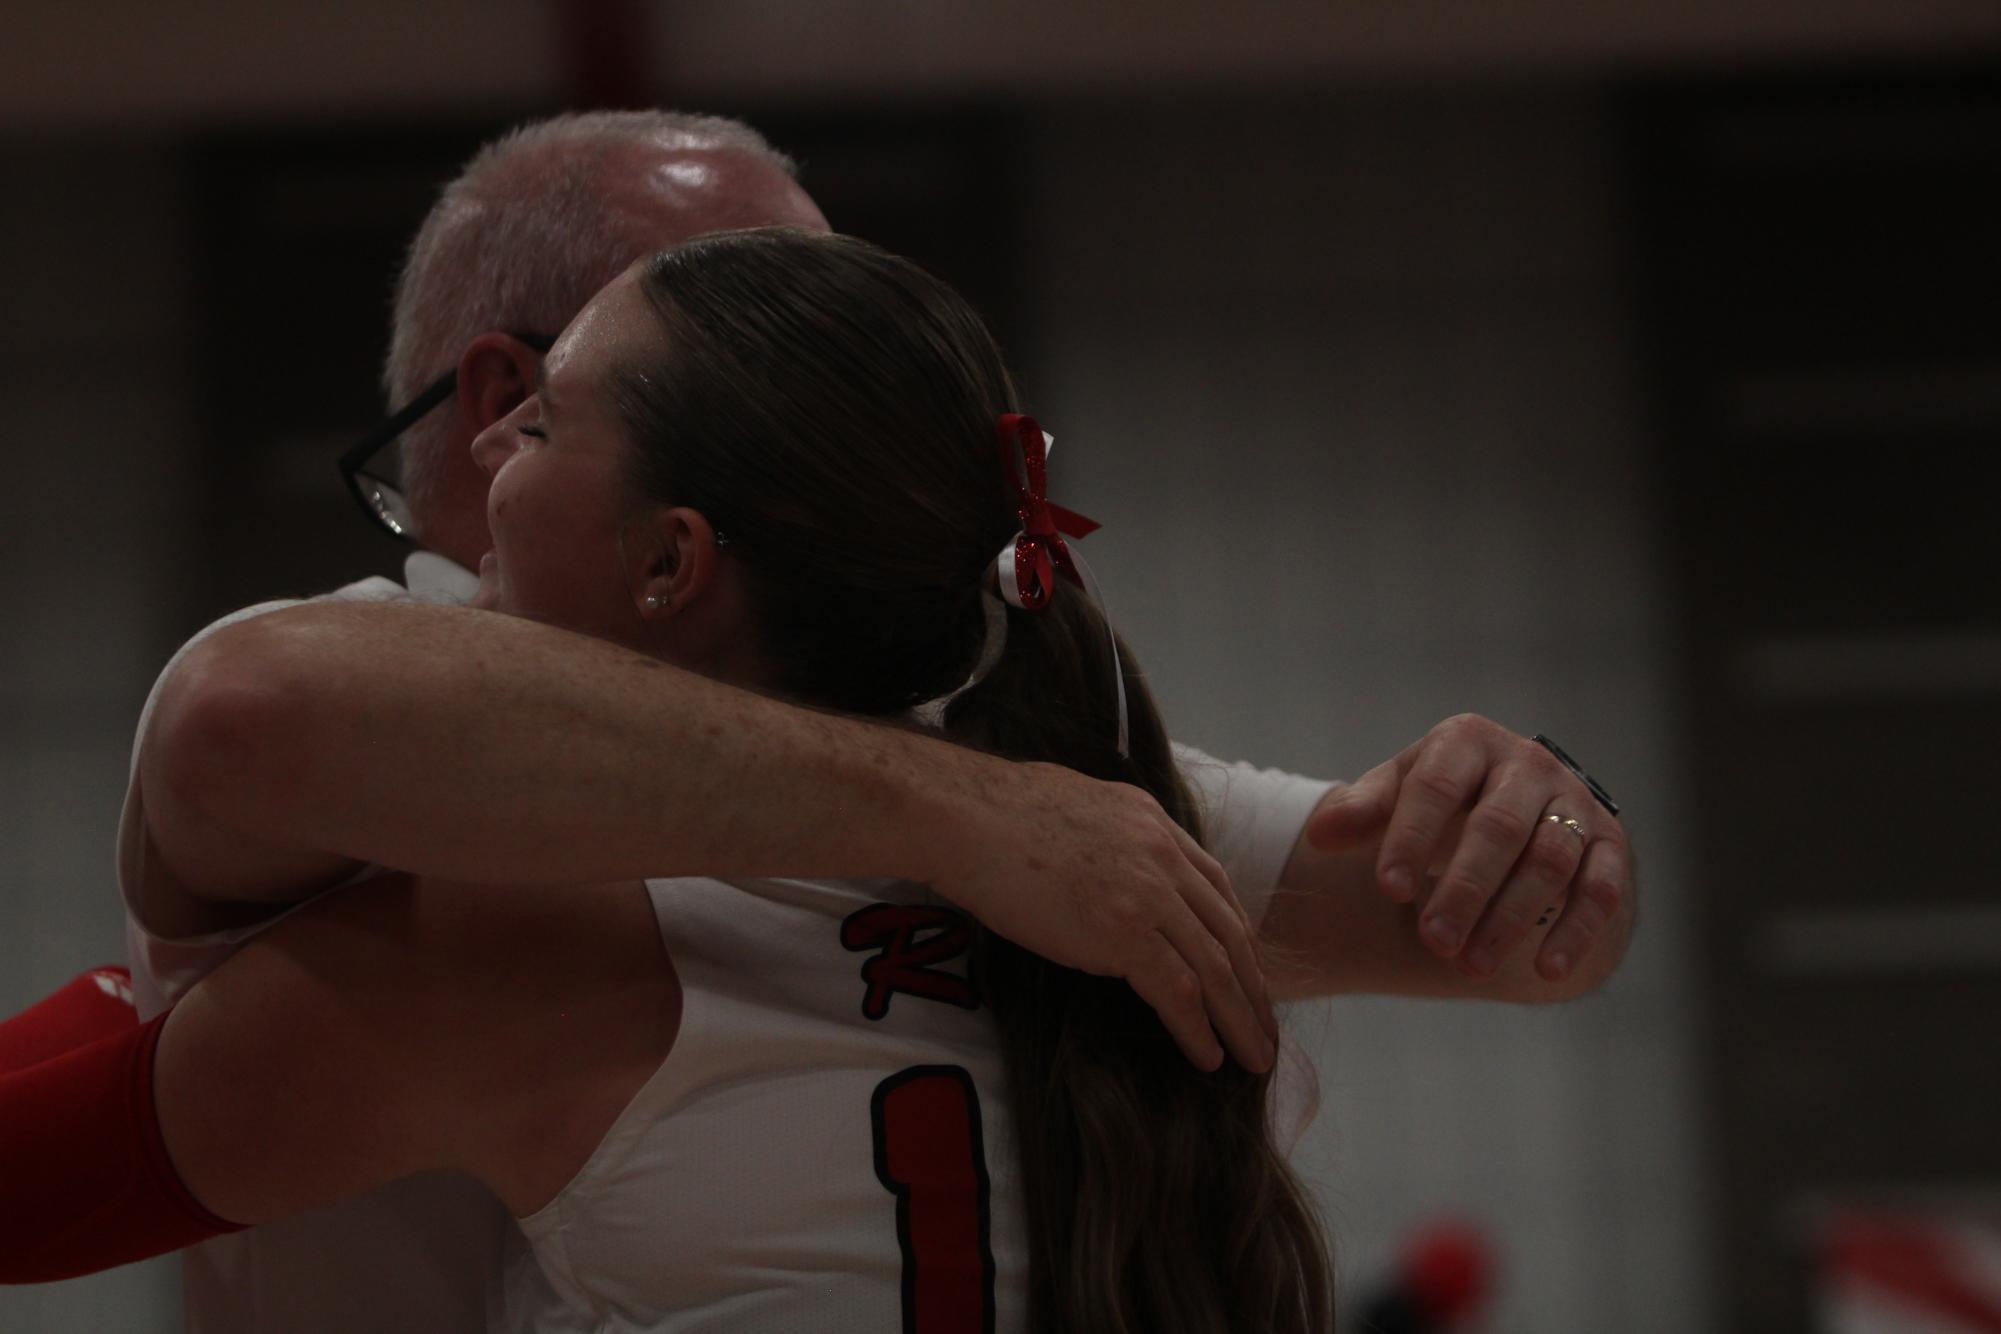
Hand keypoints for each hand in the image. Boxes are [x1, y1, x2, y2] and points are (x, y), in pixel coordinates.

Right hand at [924, 760, 1278, 1074]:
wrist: (962, 816)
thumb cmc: (992, 813)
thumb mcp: (1076, 807)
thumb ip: (1108, 837)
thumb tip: (1103, 862)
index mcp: (1153, 823)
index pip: (1215, 887)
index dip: (1235, 938)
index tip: (1246, 973)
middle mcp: (1163, 855)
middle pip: (1229, 932)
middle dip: (1254, 986)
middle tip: (1267, 1029)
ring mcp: (1147, 893)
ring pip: (1215, 968)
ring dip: (1241, 1019)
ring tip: (1255, 1058)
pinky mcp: (1123, 932)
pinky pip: (1179, 992)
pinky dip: (1198, 1030)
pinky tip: (1209, 1057)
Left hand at [1304, 714, 1631, 986]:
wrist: (1526, 801)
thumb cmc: (1446, 797)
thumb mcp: (1400, 792)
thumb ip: (1364, 810)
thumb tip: (1321, 833)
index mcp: (1466, 742)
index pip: (1436, 787)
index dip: (1411, 836)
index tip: (1387, 889)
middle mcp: (1528, 764)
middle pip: (1498, 827)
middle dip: (1464, 888)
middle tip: (1433, 940)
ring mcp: (1574, 803)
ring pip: (1549, 860)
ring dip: (1511, 917)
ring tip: (1469, 966)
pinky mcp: (1610, 843)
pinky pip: (1602, 889)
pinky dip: (1577, 932)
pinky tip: (1546, 972)